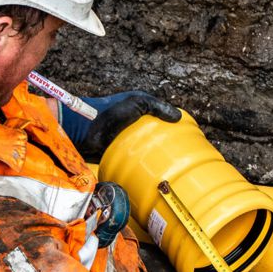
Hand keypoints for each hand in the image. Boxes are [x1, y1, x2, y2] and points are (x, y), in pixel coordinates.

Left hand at [66, 91, 180, 158]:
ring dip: (156, 156)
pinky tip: (154, 170)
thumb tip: (178, 117)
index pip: (161, 119)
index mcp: (139, 112)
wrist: (86, 130)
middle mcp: (134, 127)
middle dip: (166, 144)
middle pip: (156, 136)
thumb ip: (158, 106)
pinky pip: (136, 161)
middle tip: (181, 155)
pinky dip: (144, 165)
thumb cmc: (109, 111)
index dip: (172, 126)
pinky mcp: (121, 155)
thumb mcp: (137, 101)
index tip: (186, 135)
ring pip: (147, 150)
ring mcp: (127, 141)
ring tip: (170, 165)